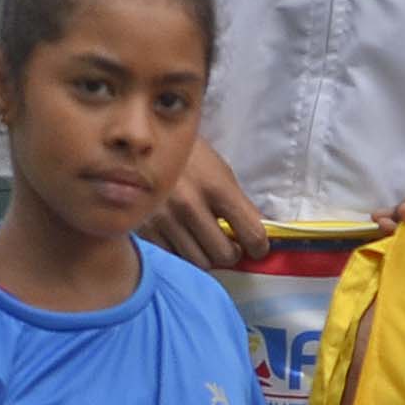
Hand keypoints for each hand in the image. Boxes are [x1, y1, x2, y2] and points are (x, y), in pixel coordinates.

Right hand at [147, 138, 266, 268]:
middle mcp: (189, 205)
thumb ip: (240, 207)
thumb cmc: (190, 159)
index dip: (259, 247)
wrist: (144, 142)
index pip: (252, 234)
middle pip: (224, 255)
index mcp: (216, 188)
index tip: (257, 248)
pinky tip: (182, 237)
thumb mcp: (221, 174)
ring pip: (198, 262)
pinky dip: (182, 253)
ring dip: (207, 255)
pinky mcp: (144, 228)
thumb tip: (260, 239)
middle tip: (229, 244)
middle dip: (231, 253)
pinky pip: (173, 257)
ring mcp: (164, 218)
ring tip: (205, 240)